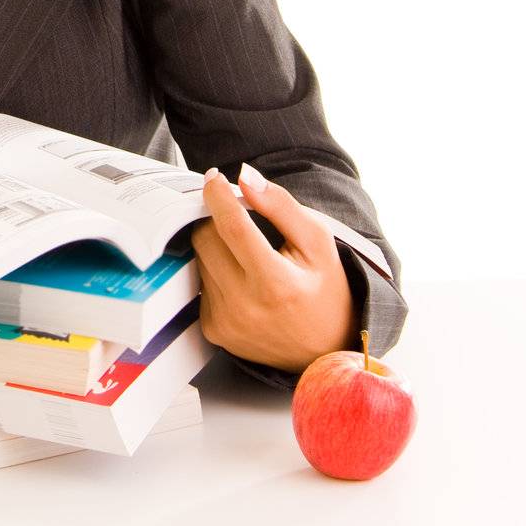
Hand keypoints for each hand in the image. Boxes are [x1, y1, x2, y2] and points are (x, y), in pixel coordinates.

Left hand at [190, 164, 360, 373]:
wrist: (325, 348)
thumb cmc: (324, 289)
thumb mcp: (317, 241)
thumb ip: (280, 205)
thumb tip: (244, 176)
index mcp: (275, 284)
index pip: (232, 227)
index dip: (218, 196)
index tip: (214, 178)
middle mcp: (245, 307)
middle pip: (206, 239)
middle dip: (216, 217)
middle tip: (237, 215)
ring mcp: (226, 322)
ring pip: (200, 258)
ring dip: (215, 244)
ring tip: (246, 252)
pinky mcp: (214, 331)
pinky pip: (201, 282)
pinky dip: (215, 270)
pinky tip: (240, 277)